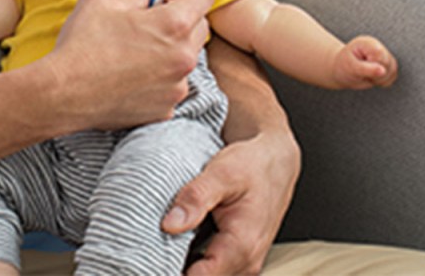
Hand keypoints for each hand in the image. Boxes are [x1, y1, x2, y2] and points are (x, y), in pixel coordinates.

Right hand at [45, 0, 212, 131]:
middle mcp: (182, 57)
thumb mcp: (101, 1)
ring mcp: (176, 86)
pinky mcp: (164, 109)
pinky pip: (171, 83)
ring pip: (185, 57)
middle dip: (179, 15)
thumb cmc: (81, 46)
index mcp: (173, 25)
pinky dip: (158, 74)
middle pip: (199, 26)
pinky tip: (131, 71)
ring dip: (168, 46)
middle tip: (151, 13)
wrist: (64, 93)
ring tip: (136, 45)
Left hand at [163, 126, 300, 274]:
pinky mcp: (237, 257)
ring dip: (183, 265)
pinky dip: (193, 262)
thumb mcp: (222, 173)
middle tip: (149, 249)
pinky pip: (212, 270)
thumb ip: (196, 198)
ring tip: (161, 244)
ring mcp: (243, 262)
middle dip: (172, 267)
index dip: (169, 271)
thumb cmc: (254, 165)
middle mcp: (246, 262)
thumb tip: (170, 224)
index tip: (148, 259)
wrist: (276, 160)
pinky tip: (177, 244)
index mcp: (242, 245)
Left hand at [332, 35, 398, 88]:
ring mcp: (385, 55)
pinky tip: (372, 77)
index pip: (379, 54)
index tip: (361, 66)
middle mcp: (378, 47)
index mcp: (367, 43)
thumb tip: (383, 71)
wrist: (342, 72)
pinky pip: (393, 77)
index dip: (373, 65)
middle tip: (362, 73)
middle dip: (376, 74)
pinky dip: (382, 81)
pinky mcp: (388, 65)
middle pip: (388, 63)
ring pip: (392, 70)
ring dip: (379, 79)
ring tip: (366, 75)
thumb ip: (367, 69)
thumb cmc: (344, 66)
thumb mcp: (351, 67)